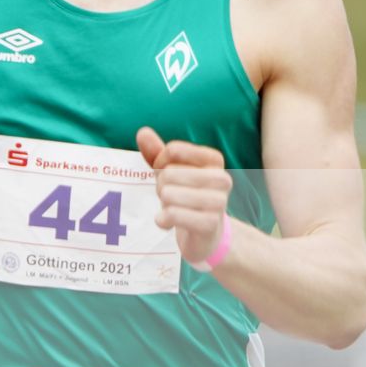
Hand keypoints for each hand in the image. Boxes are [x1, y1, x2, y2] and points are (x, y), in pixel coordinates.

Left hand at [136, 128, 232, 265]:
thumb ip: (156, 152)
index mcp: (214, 160)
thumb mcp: (171, 171)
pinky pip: (172, 214)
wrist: (205, 235)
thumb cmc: (185, 195)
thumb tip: (143, 131)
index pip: (173, 150)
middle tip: (170, 195)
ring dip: (163, 203)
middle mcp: (222, 178)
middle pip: (168, 173)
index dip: (160, 162)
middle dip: (161, 185)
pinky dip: (162, 219)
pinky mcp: (210, 224)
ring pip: (169, 193)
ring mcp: (219, 202)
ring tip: (172, 207)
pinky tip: (167, 222)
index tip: (167, 174)